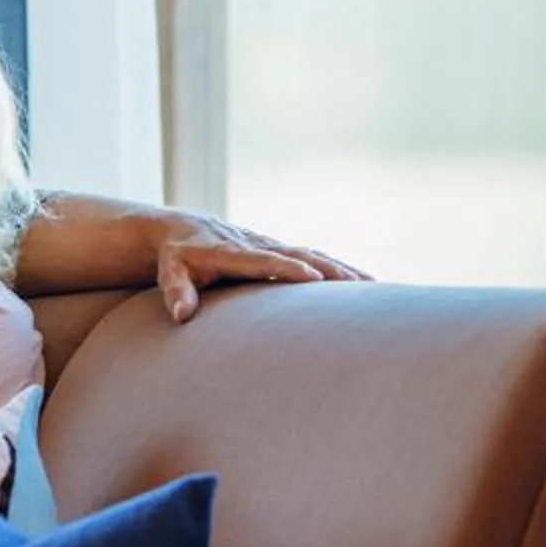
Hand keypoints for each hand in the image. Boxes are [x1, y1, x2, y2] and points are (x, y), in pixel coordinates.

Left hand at [152, 216, 371, 323]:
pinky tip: (362, 283)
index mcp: (232, 252)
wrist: (182, 230)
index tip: (314, 278)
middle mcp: (257, 245)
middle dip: (330, 270)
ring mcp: (271, 246)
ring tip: (376, 287)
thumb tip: (181, 316)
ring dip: (343, 269)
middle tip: (363, 287)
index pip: (264, 261)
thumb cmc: (175, 258)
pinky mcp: (278, 250)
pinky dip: (337, 267)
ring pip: (313, 255)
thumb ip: (176, 292)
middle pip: (300, 255)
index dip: (289, 268)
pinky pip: (312, 257)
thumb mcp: (169, 273)